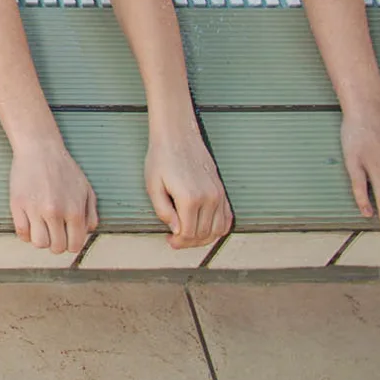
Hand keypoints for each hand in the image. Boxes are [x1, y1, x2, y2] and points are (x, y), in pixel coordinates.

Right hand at [10, 136, 97, 256]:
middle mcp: (54, 212)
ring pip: (38, 243)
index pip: (75, 244)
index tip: (66, 238)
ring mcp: (34, 209)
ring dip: (40, 240)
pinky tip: (29, 224)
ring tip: (41, 229)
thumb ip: (91, 214)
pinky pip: (21, 232)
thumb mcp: (86, 189)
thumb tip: (86, 232)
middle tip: (53, 233)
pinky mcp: (17, 204)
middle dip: (56, 244)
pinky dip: (26, 234)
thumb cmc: (64, 168)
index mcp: (74, 210)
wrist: (40, 149)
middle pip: (56, 247)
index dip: (71, 245)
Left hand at [144, 123, 231, 248]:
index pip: (188, 233)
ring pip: (218, 230)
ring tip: (189, 235)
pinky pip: (227, 218)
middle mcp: (208, 198)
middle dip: (189, 242)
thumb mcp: (153, 185)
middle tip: (176, 240)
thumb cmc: (162, 159)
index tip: (169, 241)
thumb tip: (175, 231)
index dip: (178, 242)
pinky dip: (218, 228)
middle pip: (203, 234)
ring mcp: (218, 194)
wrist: (178, 136)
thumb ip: (163, 211)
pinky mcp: (222, 190)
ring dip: (204, 238)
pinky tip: (205, 227)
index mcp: (189, 198)